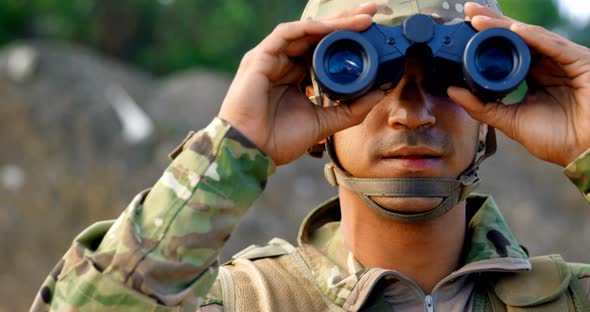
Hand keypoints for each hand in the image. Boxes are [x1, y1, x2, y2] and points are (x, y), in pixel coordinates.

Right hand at [218, 3, 384, 165]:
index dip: (347, 39)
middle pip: (318, 35)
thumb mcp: (324, 123)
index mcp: (296, 77)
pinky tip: (333, 28)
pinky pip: (287, 34)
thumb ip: (350, 109)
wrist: (251, 153)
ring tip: (361, 19)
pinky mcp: (260, 58)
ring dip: (334, 23)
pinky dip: (310, 29)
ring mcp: (271, 58)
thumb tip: (380, 93)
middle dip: (345, 22)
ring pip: (306, 30)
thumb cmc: (278, 140)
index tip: (374, 34)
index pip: (324, 50)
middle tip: (373, 11)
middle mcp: (284, 63)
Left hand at [448, 2, 589, 166]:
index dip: (487, 38)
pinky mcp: (579, 61)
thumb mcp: (509, 120)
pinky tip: (514, 31)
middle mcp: (547, 64)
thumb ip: (481, 107)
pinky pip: (554, 45)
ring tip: (481, 20)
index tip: (463, 29)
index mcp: (532, 75)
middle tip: (468, 11)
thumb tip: (452, 92)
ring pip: (531, 36)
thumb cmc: (556, 138)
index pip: (507, 50)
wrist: (584, 153)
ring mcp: (563, 60)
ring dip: (505, 26)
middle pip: (516, 37)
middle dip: (492, 22)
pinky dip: (534, 37)